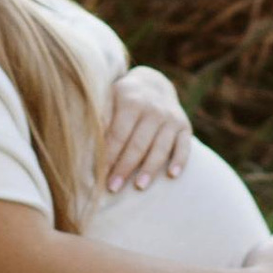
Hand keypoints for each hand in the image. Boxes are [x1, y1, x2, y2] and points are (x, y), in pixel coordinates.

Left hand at [100, 68, 192, 195]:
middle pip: (138, 144)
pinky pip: (184, 146)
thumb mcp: (109, 98)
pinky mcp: (185, 126)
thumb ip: (101, 117)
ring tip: (139, 187)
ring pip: (160, 148)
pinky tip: (172, 175)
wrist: (154, 84)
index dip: (108, 156)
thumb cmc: (123, 99)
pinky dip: (179, 161)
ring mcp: (171, 118)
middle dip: (125, 168)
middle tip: (113, 188)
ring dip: (150, 169)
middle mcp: (154, 108)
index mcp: (131, 100)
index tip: (100, 175)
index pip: (118, 134)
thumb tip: (88, 143)